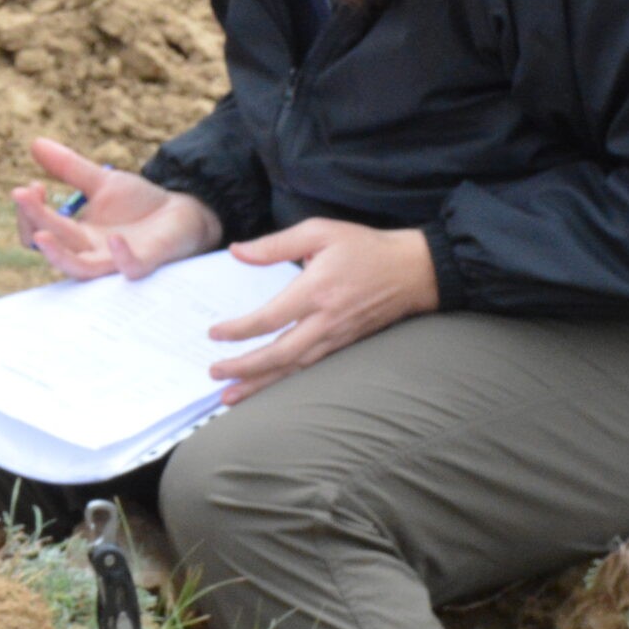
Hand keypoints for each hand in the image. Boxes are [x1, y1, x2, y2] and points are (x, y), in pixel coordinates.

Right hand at [10, 137, 220, 282]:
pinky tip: (113, 238)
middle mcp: (91, 253)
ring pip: (80, 268)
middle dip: (34, 220)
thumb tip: (35, 143)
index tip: (30, 186)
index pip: (39, 232)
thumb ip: (69, 168)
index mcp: (77, 235)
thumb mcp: (102, 181)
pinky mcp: (146, 262)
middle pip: (53, 244)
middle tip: (23, 195)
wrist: (183, 213)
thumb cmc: (139, 205)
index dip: (28, 212)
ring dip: (58, 255)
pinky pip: (129, 268)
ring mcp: (116, 260)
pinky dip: (120, 257)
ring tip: (41, 234)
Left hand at [207, 220, 439, 404]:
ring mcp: (338, 338)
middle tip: (214, 375)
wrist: (414, 271)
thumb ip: (275, 244)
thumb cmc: (364, 247)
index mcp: (315, 291)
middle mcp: (326, 321)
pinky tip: (268, 388)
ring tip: (231, 397)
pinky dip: (287, 383)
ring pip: (295, 369)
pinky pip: (312, 370)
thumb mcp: (319, 231)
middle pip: (280, 355)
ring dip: (262, 385)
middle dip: (245, 369)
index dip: (239, 330)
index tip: (214, 334)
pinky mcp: (346, 346)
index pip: (270, 318)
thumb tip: (236, 251)